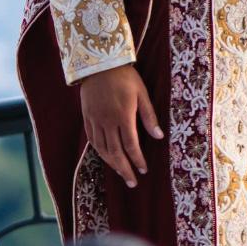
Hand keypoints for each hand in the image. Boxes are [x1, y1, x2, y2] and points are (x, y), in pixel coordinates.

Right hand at [79, 65, 163, 187]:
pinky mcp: (87, 117)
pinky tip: (105, 157)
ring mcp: (95, 120)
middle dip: (125, 170)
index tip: (143, 170)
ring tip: (120, 173)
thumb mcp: (142, 93)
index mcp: (123, 116)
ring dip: (112, 164)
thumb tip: (159, 136)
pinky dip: (99, 152)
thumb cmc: (125, 76)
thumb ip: (149, 116)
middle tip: (132, 183)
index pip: (131, 146)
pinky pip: (92, 140)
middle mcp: (107, 122)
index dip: (137, 160)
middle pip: (116, 153)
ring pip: (102, 149)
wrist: (100, 62)